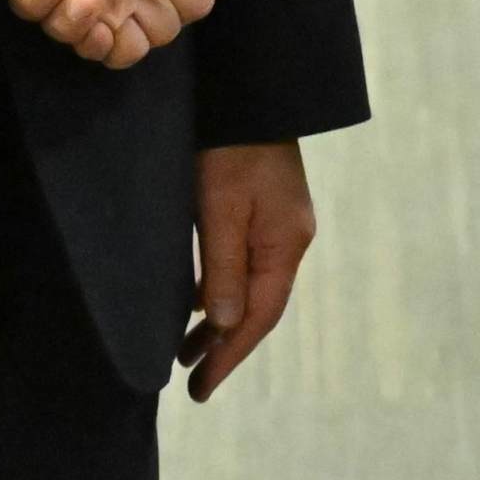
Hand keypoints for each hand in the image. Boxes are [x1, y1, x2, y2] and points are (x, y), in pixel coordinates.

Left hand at [181, 141, 315, 401]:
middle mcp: (290, 238)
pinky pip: (246, 265)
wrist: (247, 90)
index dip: (230, 355)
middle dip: (226, 346)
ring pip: (251, 287)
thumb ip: (224, 268)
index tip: (202, 388)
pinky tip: (202, 304)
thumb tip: (226, 326)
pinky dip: (224, 291)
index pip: (259, 316)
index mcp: (285, 243)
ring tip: (189, 352)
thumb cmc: (228, 146)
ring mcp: (281, 224)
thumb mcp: (220, 208)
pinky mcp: (265, 209)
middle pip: (259, 307)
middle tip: (193, 383)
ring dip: (222, 321)